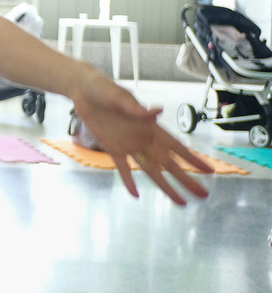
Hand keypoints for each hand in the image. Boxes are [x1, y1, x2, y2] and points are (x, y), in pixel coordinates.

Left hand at [71, 74, 210, 204]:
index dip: (192, 159)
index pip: (176, 146)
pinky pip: (123, 168)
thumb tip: (158, 111)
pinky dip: (128, 181)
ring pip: (150, 170)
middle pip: (168, 164)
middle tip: (202, 196)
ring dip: (164, 186)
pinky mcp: (112, 148)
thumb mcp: (119, 97)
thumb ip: (136, 108)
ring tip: (180, 203)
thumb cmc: (104, 89)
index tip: (210, 171)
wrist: (83, 90)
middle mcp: (143, 139)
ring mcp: (128, 145)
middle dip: (185, 179)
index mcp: (150, 127)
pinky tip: (135, 195)